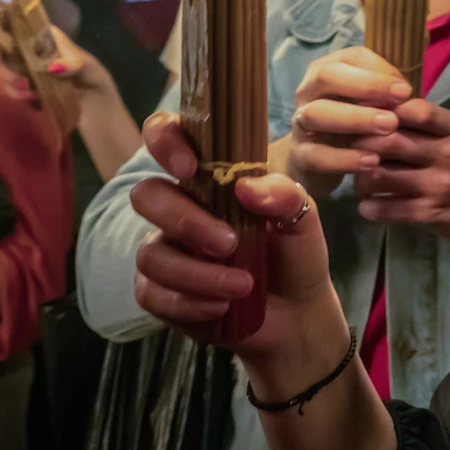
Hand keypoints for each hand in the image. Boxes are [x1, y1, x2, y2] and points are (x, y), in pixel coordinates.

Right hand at [0, 25, 108, 103]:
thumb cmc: (93, 77)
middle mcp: (32, 49)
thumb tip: (51, 67)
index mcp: (46, 36)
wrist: (94, 106)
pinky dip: (18, 95)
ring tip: (30, 93)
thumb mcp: (89, 68)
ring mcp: (26, 69)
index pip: (19, 21)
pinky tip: (35, 101)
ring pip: (4, 70)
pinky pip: (11, 89)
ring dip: (11, 81)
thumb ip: (73, 64)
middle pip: (2, 46)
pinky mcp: (25, 88)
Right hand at [131, 112, 346, 363]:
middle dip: (185, 221)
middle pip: (147, 196)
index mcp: (209, 178)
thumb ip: (283, 194)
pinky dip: (188, 303)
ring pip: (151, 254)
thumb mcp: (302, 219)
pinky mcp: (160, 292)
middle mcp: (179, 208)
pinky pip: (151, 294)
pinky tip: (221, 308)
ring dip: (198, 274)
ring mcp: (166, 250)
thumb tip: (246, 186)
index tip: (189, 166)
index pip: (167, 137)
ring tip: (242, 286)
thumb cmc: (295, 254)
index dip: (165, 140)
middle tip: (229, 243)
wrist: (298, 313)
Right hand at [283, 47, 412, 189]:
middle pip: (327, 77)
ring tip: (390, 126)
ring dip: (356, 118)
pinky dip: (345, 159)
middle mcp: (308, 92)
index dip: (380, 70)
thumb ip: (386, 95)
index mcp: (327, 71)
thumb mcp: (369, 105)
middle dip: (366, 85)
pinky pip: (316, 155)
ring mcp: (299, 123)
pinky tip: (372, 161)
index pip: (351, 58)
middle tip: (402, 99)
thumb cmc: (352, 125)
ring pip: (317, 113)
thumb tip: (406, 92)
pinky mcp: (300, 155)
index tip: (406, 89)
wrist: (318, 163)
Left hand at [354, 100, 449, 256]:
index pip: (415, 109)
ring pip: (382, 174)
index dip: (384, 111)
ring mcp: (439, 184)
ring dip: (361, 178)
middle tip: (348, 149)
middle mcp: (448, 153)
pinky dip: (371, 208)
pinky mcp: (433, 213)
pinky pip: (390, 208)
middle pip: (391, 140)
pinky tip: (366, 207)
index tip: (365, 115)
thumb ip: (432, 124)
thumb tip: (386, 109)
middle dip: (362, 143)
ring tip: (357, 181)